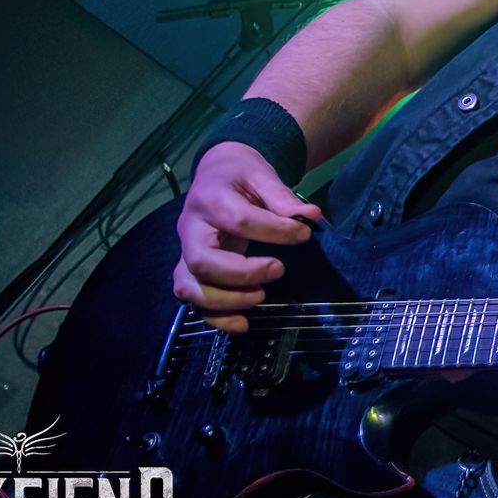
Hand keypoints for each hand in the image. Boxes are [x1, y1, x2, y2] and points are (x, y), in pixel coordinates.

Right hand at [173, 142, 320, 332]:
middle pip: (203, 262)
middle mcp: (189, 228)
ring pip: (190, 286)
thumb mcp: (262, 175)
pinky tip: (243, 323)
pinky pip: (192, 300)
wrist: (217, 174)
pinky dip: (215, 317)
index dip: (274, 231)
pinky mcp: (189, 269)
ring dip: (227, 300)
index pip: (239, 221)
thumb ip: (283, 197)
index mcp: (210, 199)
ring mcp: (185, 251)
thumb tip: (312, 216)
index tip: (303, 235)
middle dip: (242, 274)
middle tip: (279, 269)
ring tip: (262, 296)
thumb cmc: (241, 176)